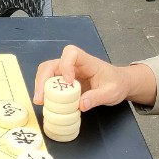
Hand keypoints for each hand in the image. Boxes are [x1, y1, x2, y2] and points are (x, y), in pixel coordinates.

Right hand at [32, 45, 156, 109]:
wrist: (118, 83)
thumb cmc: (116, 84)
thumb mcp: (111, 93)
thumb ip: (97, 98)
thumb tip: (81, 105)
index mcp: (87, 62)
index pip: (71, 53)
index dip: (66, 65)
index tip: (68, 82)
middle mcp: (74, 64)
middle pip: (52, 64)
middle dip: (43, 79)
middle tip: (41, 98)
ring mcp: (67, 72)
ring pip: (47, 71)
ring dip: (40, 85)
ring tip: (40, 101)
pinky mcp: (63, 81)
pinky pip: (50, 82)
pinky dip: (44, 90)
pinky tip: (44, 102)